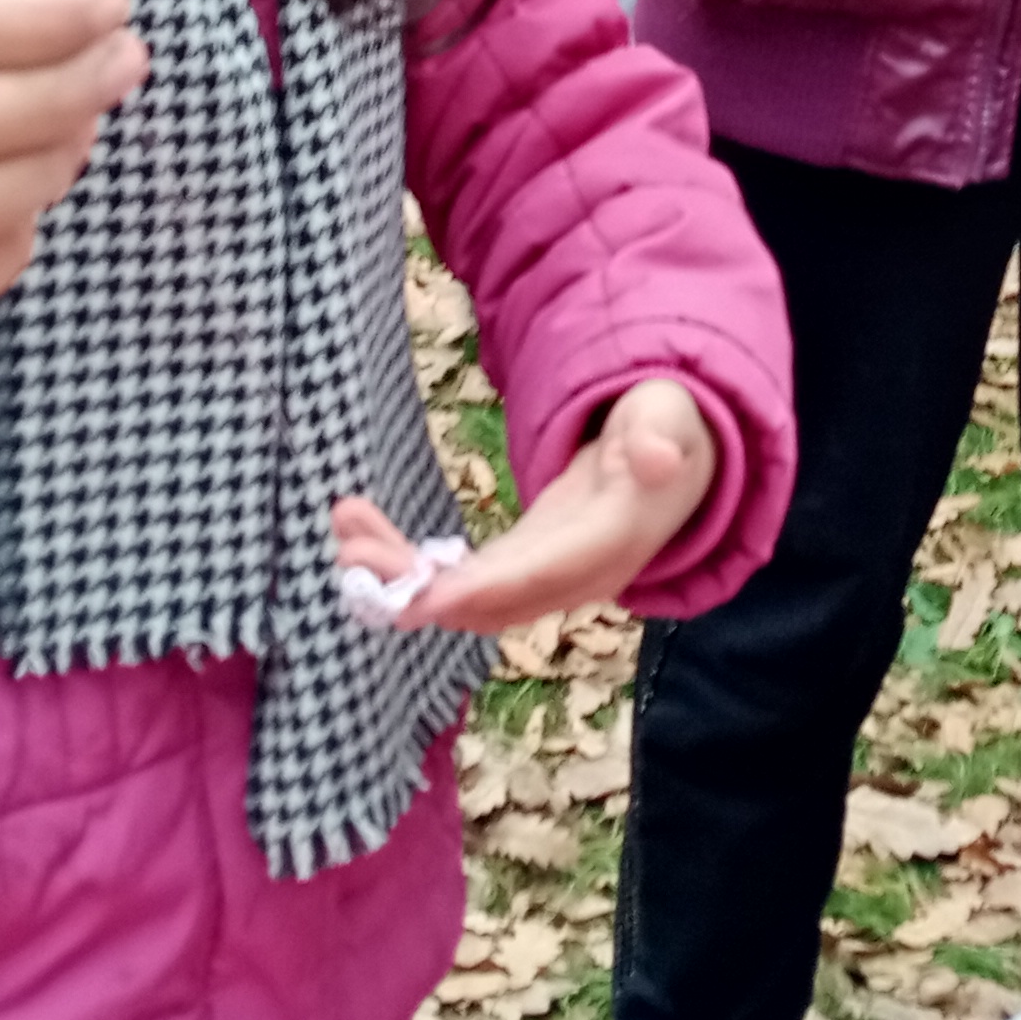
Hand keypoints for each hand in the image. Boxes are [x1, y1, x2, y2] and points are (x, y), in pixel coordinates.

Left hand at [331, 376, 718, 634]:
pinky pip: (457, 582)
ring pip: (464, 599)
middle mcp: (573, 578)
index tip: (423, 593)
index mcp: (611, 542)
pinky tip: (363, 534)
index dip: (483, 588)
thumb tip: (660, 458)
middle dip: (417, 590)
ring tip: (344, 532)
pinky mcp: (518, 567)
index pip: (543, 575)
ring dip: (398, 577)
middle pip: (491, 602)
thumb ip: (661, 433)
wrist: (676, 462)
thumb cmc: (668, 427)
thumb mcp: (669, 417)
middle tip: (350, 555)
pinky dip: (407, 565)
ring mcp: (542, 579)